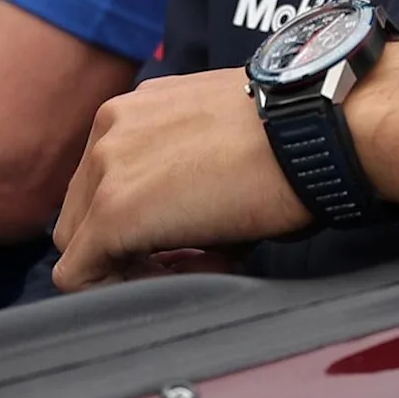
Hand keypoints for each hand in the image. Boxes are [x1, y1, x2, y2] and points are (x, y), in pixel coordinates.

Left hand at [50, 41, 398, 290]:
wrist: (317, 125)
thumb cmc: (293, 134)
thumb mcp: (220, 135)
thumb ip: (182, 164)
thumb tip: (186, 213)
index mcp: (135, 108)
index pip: (105, 181)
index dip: (146, 220)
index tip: (199, 229)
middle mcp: (109, 129)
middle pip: (83, 214)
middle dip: (132, 244)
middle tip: (200, 252)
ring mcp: (106, 169)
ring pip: (80, 247)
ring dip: (132, 265)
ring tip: (203, 259)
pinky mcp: (115, 214)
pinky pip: (85, 276)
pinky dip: (125, 288)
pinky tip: (188, 273)